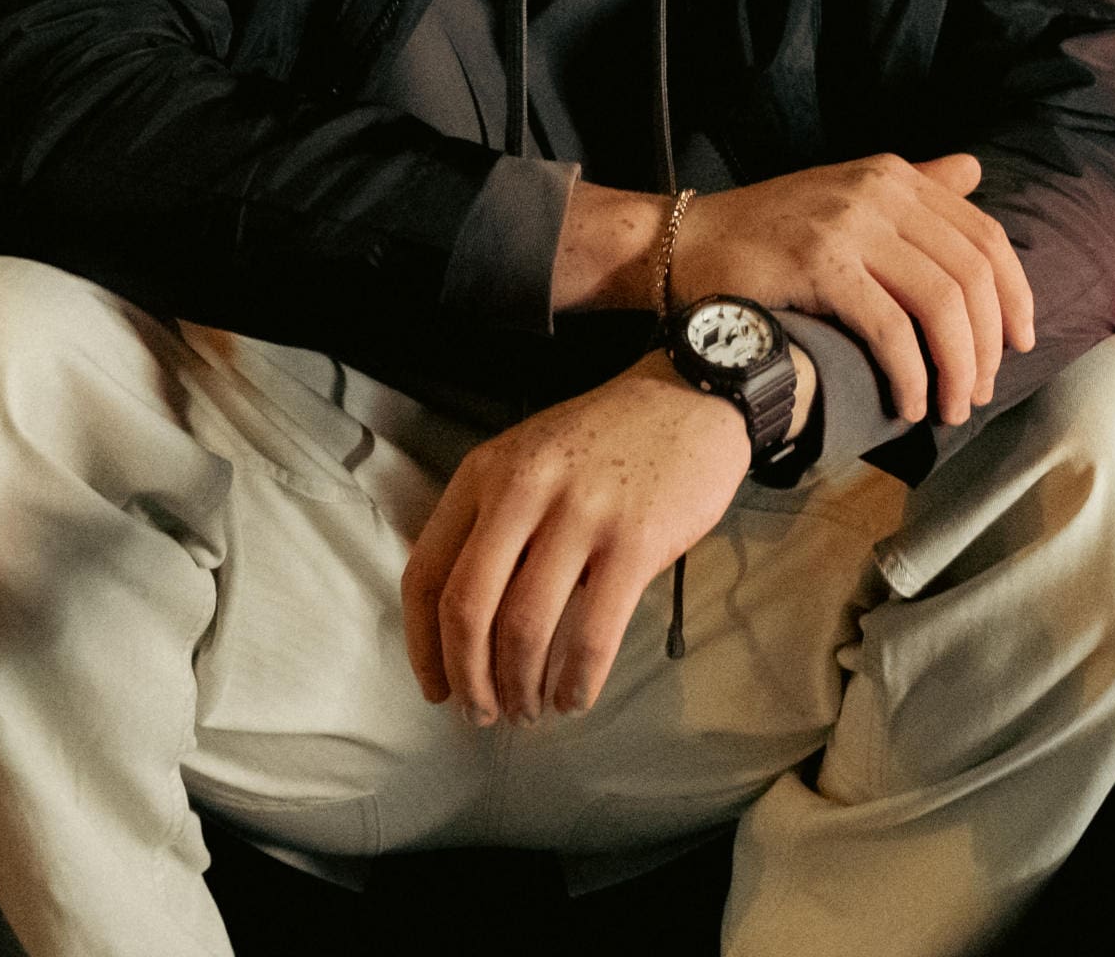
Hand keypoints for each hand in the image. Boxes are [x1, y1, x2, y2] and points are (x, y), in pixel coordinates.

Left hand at [401, 352, 749, 726]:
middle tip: (481, 716)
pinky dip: (577, 682)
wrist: (691, 397)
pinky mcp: (633, 541)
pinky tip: (575, 698)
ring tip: (530, 712)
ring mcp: (579, 514)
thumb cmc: (606, 438)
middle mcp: (523, 490)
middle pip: (467, 608)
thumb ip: (494, 520)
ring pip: (524, 628)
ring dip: (520, 689)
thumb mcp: (530, 457)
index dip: (423, 645)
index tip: (435, 687)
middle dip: (468, 680)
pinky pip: (592, 634)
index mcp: (485, 472)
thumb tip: (468, 625)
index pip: (426, 571)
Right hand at [672, 152, 1033, 427]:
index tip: (1019, 344)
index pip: (984, 235)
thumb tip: (976, 171)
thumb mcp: (846, 194)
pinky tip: (906, 404)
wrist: (685, 243)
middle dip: (988, 343)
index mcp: (893, 174)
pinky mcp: (820, 264)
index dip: (1015, 295)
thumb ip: (913, 186)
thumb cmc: (768, 231)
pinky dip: (909, 375)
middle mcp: (879, 190)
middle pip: (971, 272)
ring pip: (941, 302)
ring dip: (957, 366)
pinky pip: (891, 329)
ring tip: (949, 407)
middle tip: (981, 390)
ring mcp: (849, 224)